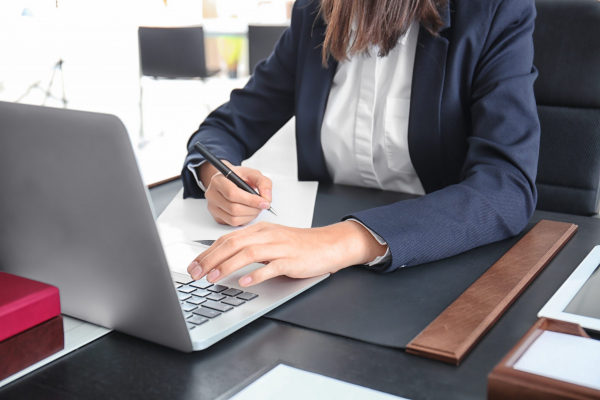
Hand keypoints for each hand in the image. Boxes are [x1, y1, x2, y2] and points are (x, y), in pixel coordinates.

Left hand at [186, 221, 387, 286]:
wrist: (328, 244)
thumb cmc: (300, 245)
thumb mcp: (272, 240)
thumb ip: (251, 246)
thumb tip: (225, 258)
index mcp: (260, 230)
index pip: (227, 238)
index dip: (208, 252)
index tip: (194, 265)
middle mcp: (267, 235)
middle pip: (233, 244)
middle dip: (210, 259)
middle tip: (196, 274)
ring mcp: (279, 247)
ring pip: (248, 253)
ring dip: (227, 266)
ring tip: (214, 278)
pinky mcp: (290, 260)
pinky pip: (270, 266)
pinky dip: (255, 274)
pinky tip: (244, 282)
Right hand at [199, 162, 271, 226]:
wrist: (230, 181)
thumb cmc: (240, 177)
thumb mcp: (253, 174)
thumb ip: (263, 183)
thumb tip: (267, 199)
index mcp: (218, 180)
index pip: (233, 194)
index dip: (251, 200)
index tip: (264, 203)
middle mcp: (212, 194)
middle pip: (234, 208)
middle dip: (253, 209)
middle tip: (263, 206)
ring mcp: (212, 207)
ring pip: (233, 218)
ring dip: (250, 216)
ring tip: (257, 208)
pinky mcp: (216, 216)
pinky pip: (232, 223)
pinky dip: (245, 220)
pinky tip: (249, 212)